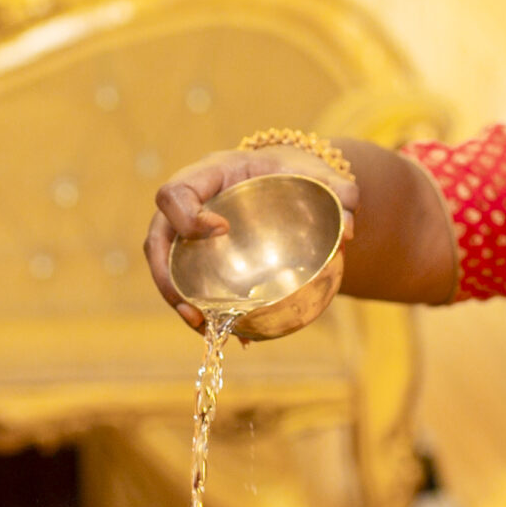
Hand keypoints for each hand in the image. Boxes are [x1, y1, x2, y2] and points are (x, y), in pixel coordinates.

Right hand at [144, 145, 360, 330]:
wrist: (285, 178)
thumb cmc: (293, 170)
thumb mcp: (314, 171)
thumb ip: (336, 190)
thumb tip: (349, 227)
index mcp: (209, 174)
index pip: (175, 192)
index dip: (187, 215)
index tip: (220, 231)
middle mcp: (189, 205)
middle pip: (157, 240)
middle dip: (165, 276)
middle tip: (190, 306)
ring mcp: (187, 234)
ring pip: (166, 268)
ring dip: (178, 302)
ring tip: (203, 328)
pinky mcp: (199, 259)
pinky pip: (191, 286)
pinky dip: (206, 312)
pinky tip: (234, 336)